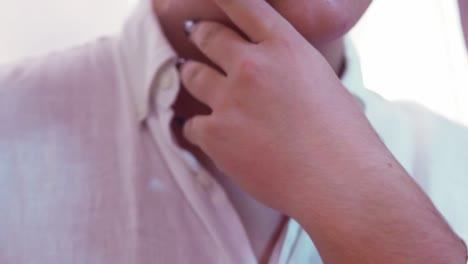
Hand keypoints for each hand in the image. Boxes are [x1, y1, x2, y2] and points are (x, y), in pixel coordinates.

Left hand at [179, 0, 377, 216]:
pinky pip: (191, 123)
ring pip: (191, 74)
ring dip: (196, 78)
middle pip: (206, 35)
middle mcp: (252, 66)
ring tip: (208, 90)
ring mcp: (230, 99)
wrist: (338, 182)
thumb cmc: (344, 137)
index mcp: (285, 47)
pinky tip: (219, 137)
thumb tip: (276, 67)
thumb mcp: (323, 83)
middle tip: (201, 40)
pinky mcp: (215, 134)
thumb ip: (290, 67)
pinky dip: (201, 129)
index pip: (242, 4)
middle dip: (202, 36)